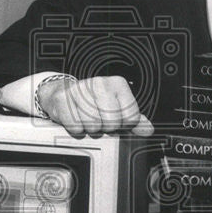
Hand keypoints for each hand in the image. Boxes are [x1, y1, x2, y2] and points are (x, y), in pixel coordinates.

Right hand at [37, 75, 153, 137]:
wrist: (64, 94)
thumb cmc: (93, 103)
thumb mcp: (117, 108)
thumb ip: (134, 120)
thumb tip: (148, 129)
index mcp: (117, 84)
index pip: (131, 117)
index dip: (124, 125)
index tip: (116, 119)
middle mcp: (99, 83)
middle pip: (112, 123)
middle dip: (105, 127)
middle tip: (100, 120)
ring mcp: (80, 89)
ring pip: (93, 126)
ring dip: (90, 129)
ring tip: (87, 119)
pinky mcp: (62, 98)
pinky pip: (76, 126)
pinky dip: (76, 129)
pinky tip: (75, 119)